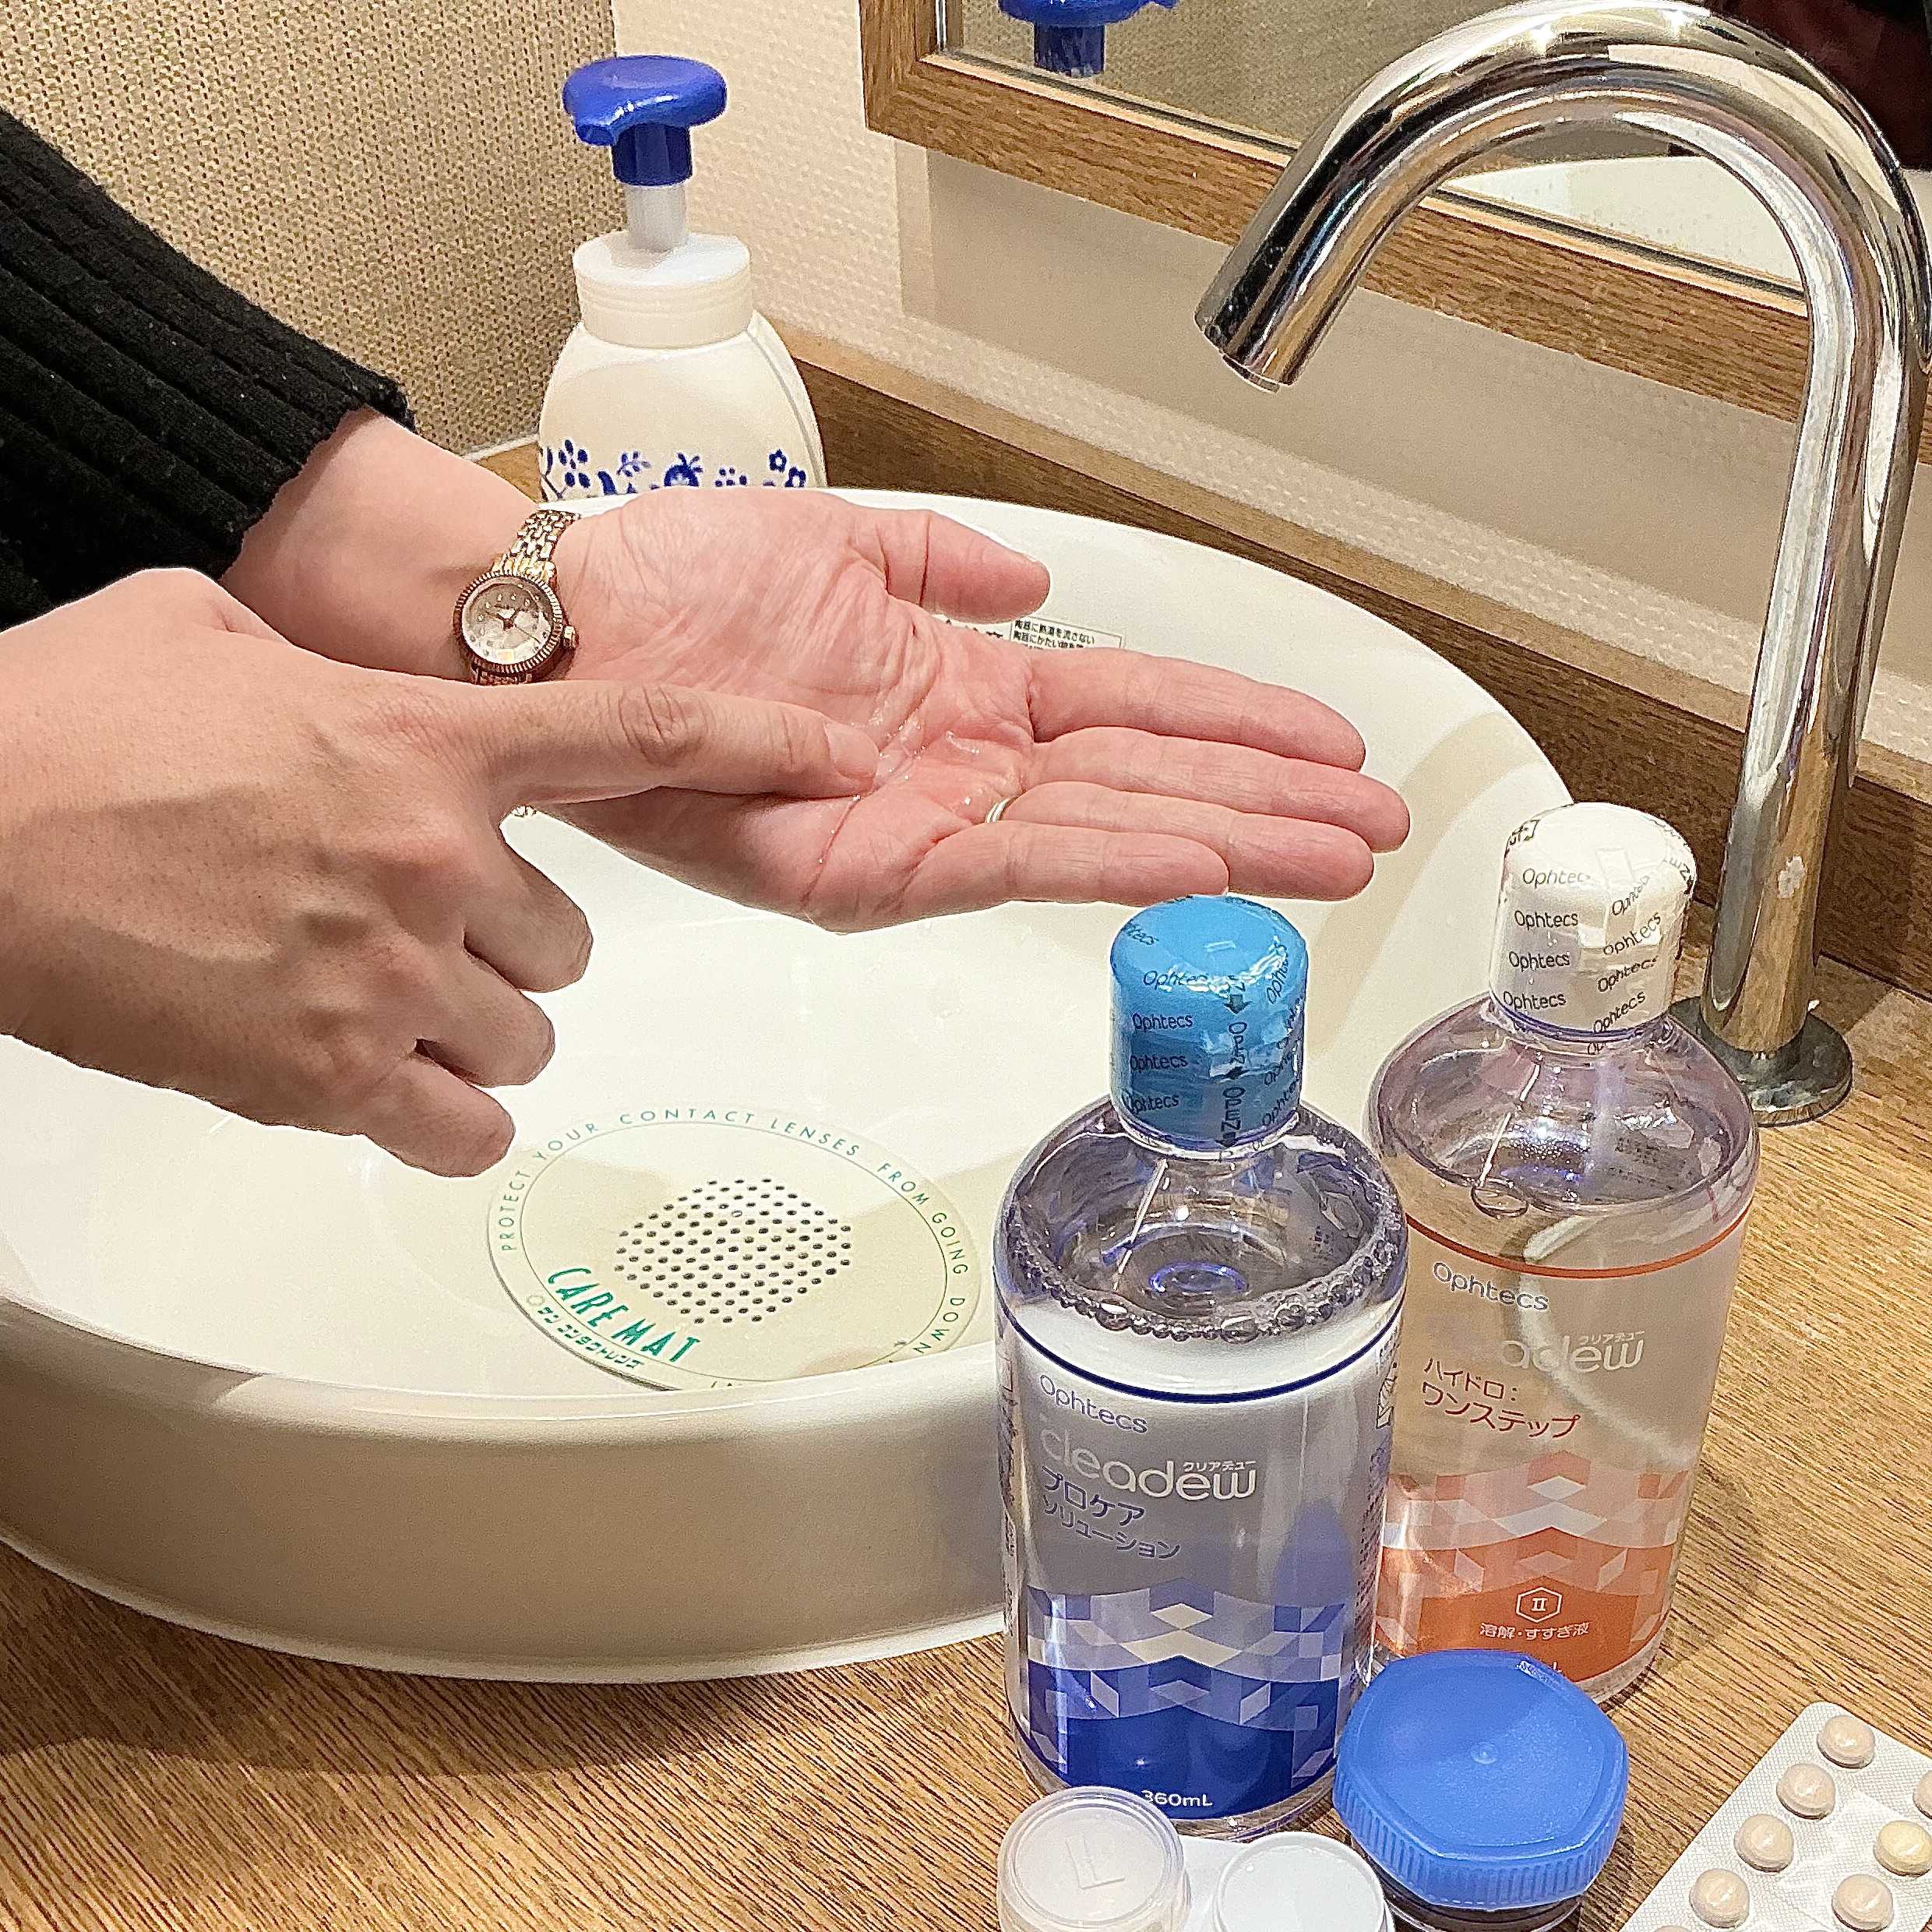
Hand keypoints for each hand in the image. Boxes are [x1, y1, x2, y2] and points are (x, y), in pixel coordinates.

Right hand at [0, 572, 877, 1172]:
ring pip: (529, 1035)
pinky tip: (381, 1083)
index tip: (837, 761)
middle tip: (418, 924)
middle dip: (510, 941)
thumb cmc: (65, 727)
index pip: (642, 732)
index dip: (759, 742)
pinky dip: (443, 1120)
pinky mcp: (325, 1080)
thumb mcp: (210, 632)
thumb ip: (329, 667)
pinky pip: (464, 1132)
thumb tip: (338, 687)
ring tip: (379, 999)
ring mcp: (387, 977)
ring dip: (474, 1026)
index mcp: (426, 740)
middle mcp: (435, 861)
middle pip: (573, 941)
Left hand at [554, 491, 1410, 928]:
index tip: (1332, 741)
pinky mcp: (868, 871)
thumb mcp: (844, 544)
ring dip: (1225, 845)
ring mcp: (923, 824)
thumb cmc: (683, 588)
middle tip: (1378, 828)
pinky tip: (1195, 862)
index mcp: (966, 690)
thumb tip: (1037, 583)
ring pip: (1103, 837)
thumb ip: (947, 563)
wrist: (572, 628)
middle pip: (1149, 781)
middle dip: (1270, 804)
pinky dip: (1105, 865)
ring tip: (1331, 859)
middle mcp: (963, 769)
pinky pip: (1007, 868)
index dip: (1238, 723)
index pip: (1135, 708)